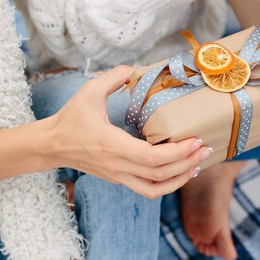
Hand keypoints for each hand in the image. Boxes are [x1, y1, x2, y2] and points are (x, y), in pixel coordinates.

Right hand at [46, 65, 211, 198]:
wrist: (52, 145)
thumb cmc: (71, 118)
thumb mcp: (89, 91)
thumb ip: (115, 76)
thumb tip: (139, 68)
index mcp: (112, 146)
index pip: (152, 158)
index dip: (178, 152)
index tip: (196, 139)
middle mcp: (117, 166)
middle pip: (160, 174)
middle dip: (187, 162)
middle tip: (206, 147)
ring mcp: (119, 176)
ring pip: (156, 189)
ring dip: (180, 179)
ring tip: (199, 164)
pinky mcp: (120, 180)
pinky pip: (148, 190)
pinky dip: (168, 185)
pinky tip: (181, 173)